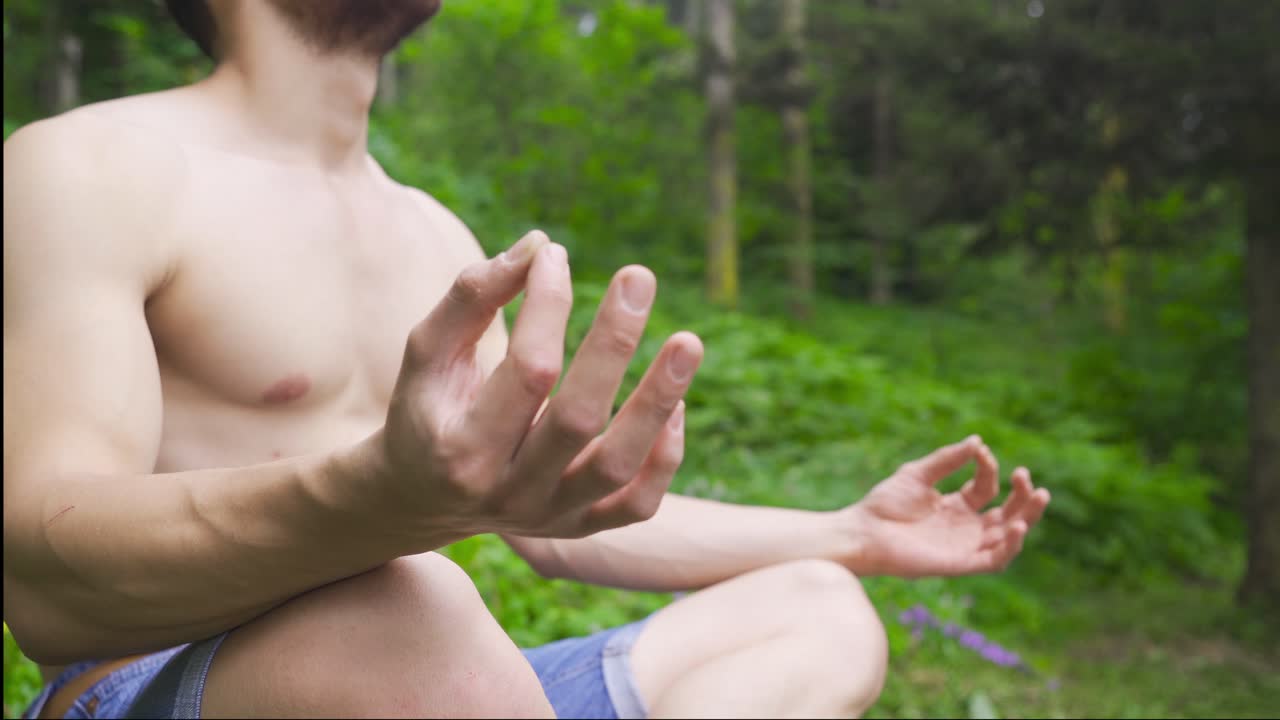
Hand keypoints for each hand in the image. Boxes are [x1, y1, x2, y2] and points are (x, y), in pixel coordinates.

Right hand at [373, 231, 703, 539]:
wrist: (422, 499)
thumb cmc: (428, 407)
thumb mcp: (428, 352)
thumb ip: (473, 296)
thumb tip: (542, 247)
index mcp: (462, 447)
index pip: (526, 370)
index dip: (548, 305)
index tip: (556, 255)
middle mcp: (508, 491)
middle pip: (578, 419)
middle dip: (613, 344)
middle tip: (639, 276)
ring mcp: (549, 516)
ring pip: (617, 467)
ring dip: (657, 401)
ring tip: (688, 341)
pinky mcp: (580, 528)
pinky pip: (638, 504)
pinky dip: (665, 457)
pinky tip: (675, 407)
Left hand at [842, 436, 1049, 576]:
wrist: (864, 532)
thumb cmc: (884, 504)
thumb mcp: (917, 474)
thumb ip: (947, 459)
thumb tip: (977, 441)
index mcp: (955, 506)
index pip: (986, 487)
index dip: (989, 468)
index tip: (981, 453)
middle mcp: (964, 527)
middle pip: (1006, 513)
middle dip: (1023, 495)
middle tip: (1026, 476)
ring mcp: (964, 546)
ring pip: (1007, 536)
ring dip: (1026, 518)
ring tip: (1038, 496)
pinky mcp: (960, 564)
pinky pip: (995, 560)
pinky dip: (1010, 545)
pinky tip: (1017, 526)